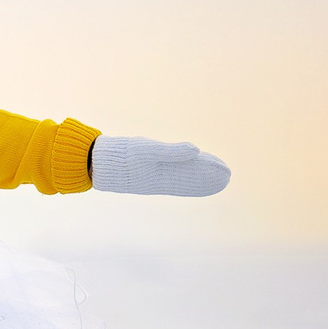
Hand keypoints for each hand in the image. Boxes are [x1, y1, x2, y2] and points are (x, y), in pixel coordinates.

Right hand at [90, 135, 230, 197]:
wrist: (99, 165)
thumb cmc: (123, 157)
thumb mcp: (148, 150)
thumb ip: (172, 151)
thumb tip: (196, 149)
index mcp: (165, 177)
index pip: (195, 176)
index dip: (210, 174)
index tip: (226, 172)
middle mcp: (163, 179)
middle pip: (192, 178)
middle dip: (209, 175)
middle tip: (228, 174)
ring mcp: (156, 176)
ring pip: (184, 176)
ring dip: (199, 174)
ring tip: (215, 171)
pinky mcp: (149, 172)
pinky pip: (173, 175)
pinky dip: (186, 173)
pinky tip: (191, 169)